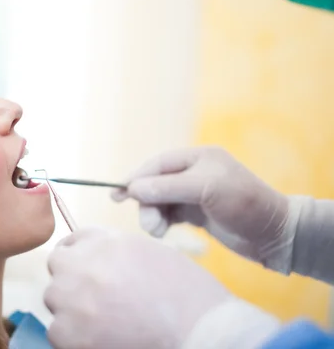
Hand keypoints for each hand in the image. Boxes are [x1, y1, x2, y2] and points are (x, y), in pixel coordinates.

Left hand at [43, 228, 231, 348]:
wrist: (200, 333)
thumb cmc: (187, 294)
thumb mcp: (150, 253)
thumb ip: (114, 250)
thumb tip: (94, 258)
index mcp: (104, 242)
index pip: (73, 241)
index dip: (81, 256)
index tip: (87, 269)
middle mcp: (81, 264)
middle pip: (59, 266)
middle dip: (73, 279)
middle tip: (97, 298)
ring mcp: (71, 299)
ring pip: (55, 299)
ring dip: (71, 308)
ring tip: (103, 322)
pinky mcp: (67, 334)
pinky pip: (58, 331)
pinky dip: (74, 338)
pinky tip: (101, 340)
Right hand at [113, 147, 296, 270]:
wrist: (274, 235)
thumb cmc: (244, 204)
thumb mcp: (205, 190)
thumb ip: (168, 187)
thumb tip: (132, 187)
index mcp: (198, 158)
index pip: (158, 164)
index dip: (137, 178)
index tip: (118, 194)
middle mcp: (194, 173)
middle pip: (156, 183)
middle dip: (147, 202)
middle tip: (148, 223)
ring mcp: (195, 194)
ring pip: (160, 200)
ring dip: (153, 215)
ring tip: (157, 231)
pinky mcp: (197, 213)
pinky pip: (169, 213)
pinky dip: (162, 221)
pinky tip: (163, 230)